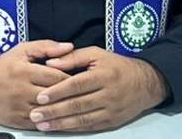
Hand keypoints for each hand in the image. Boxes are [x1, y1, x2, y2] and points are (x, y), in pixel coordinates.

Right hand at [0, 40, 74, 128]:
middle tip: (80, 91)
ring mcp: (20, 107)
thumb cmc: (1, 68)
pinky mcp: (18, 121)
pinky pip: (41, 123)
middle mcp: (21, 90)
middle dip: (70, 93)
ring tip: (73, 103)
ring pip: (50, 110)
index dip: (71, 77)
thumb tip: (68, 46)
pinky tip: (59, 115)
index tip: (79, 77)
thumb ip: (46, 47)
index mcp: (23, 71)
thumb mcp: (21, 50)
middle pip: (55, 94)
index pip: (57, 76)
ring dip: (63, 108)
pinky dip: (52, 119)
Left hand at [27, 46, 168, 132]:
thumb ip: (72, 57)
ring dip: (61, 124)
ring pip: (82, 119)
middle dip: (54, 111)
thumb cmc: (116, 65)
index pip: (76, 85)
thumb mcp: (96, 54)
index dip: (57, 92)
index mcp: (103, 75)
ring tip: (42, 125)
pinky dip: (73, 128)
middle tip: (35, 115)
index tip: (40, 97)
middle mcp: (108, 94)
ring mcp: (111, 110)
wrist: (145, 83)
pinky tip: (59, 128)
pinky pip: (90, 127)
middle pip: (77, 105)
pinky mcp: (112, 121)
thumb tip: (49, 63)